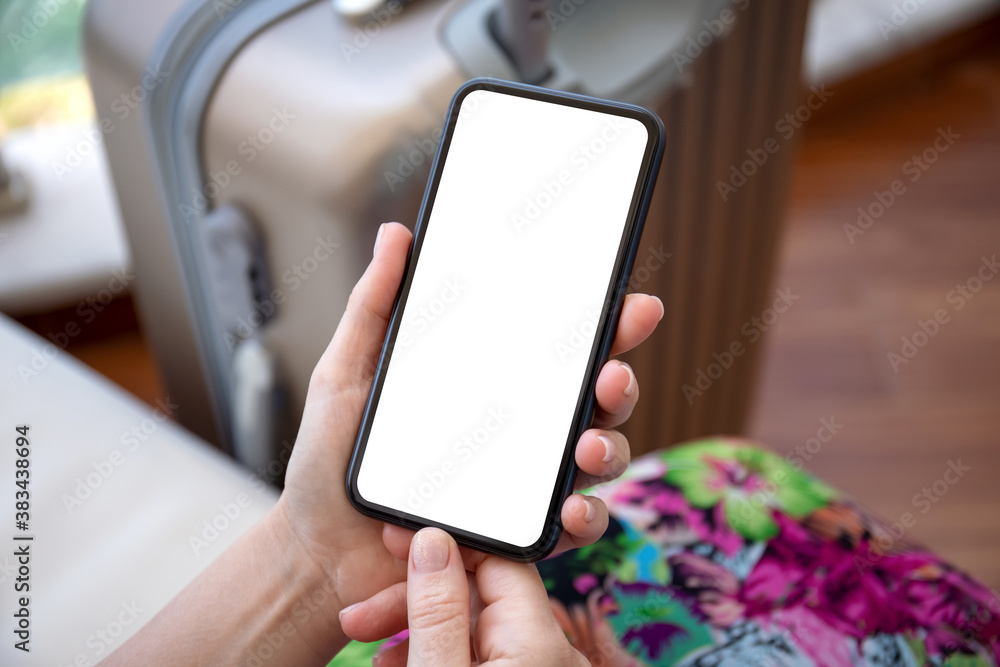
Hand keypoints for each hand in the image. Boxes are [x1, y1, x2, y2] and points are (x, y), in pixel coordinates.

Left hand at [274, 222, 662, 633]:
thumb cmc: (329, 464)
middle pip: (592, 401)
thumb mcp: (345, 375)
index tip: (627, 303)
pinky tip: (571, 508)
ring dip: (610, 447)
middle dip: (619, 381)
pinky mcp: (517, 540)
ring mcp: (522, 487)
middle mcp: (518, 433)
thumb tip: (398, 235)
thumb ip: (374, 308)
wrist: (314, 552)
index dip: (603, 326)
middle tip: (611, 372)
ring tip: (588, 443)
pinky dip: (585, 518)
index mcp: (489, 387)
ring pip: (596, 460)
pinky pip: (571, 528)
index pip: (558, 350)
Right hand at [340, 527, 588, 665]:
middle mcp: (548, 652)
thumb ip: (437, 612)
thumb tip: (432, 542)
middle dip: (415, 597)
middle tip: (358, 614)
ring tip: (363, 641)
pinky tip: (393, 660)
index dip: (441, 547)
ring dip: (416, 627)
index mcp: (539, 641)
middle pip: (479, 593)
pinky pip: (477, 653)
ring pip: (472, 626)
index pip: (496, 559)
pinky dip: (436, 653)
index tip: (392, 544)